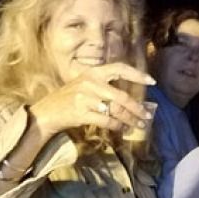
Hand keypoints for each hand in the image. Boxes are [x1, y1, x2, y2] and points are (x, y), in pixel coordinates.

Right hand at [29, 62, 155, 137]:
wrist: (46, 112)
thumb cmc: (69, 99)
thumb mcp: (85, 84)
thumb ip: (104, 86)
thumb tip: (130, 97)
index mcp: (93, 73)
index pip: (119, 68)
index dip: (137, 74)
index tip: (152, 81)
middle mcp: (90, 83)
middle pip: (122, 96)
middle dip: (137, 108)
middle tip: (147, 115)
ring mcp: (85, 98)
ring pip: (116, 110)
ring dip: (130, 120)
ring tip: (139, 125)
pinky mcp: (81, 113)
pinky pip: (107, 121)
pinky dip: (117, 126)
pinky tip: (123, 129)